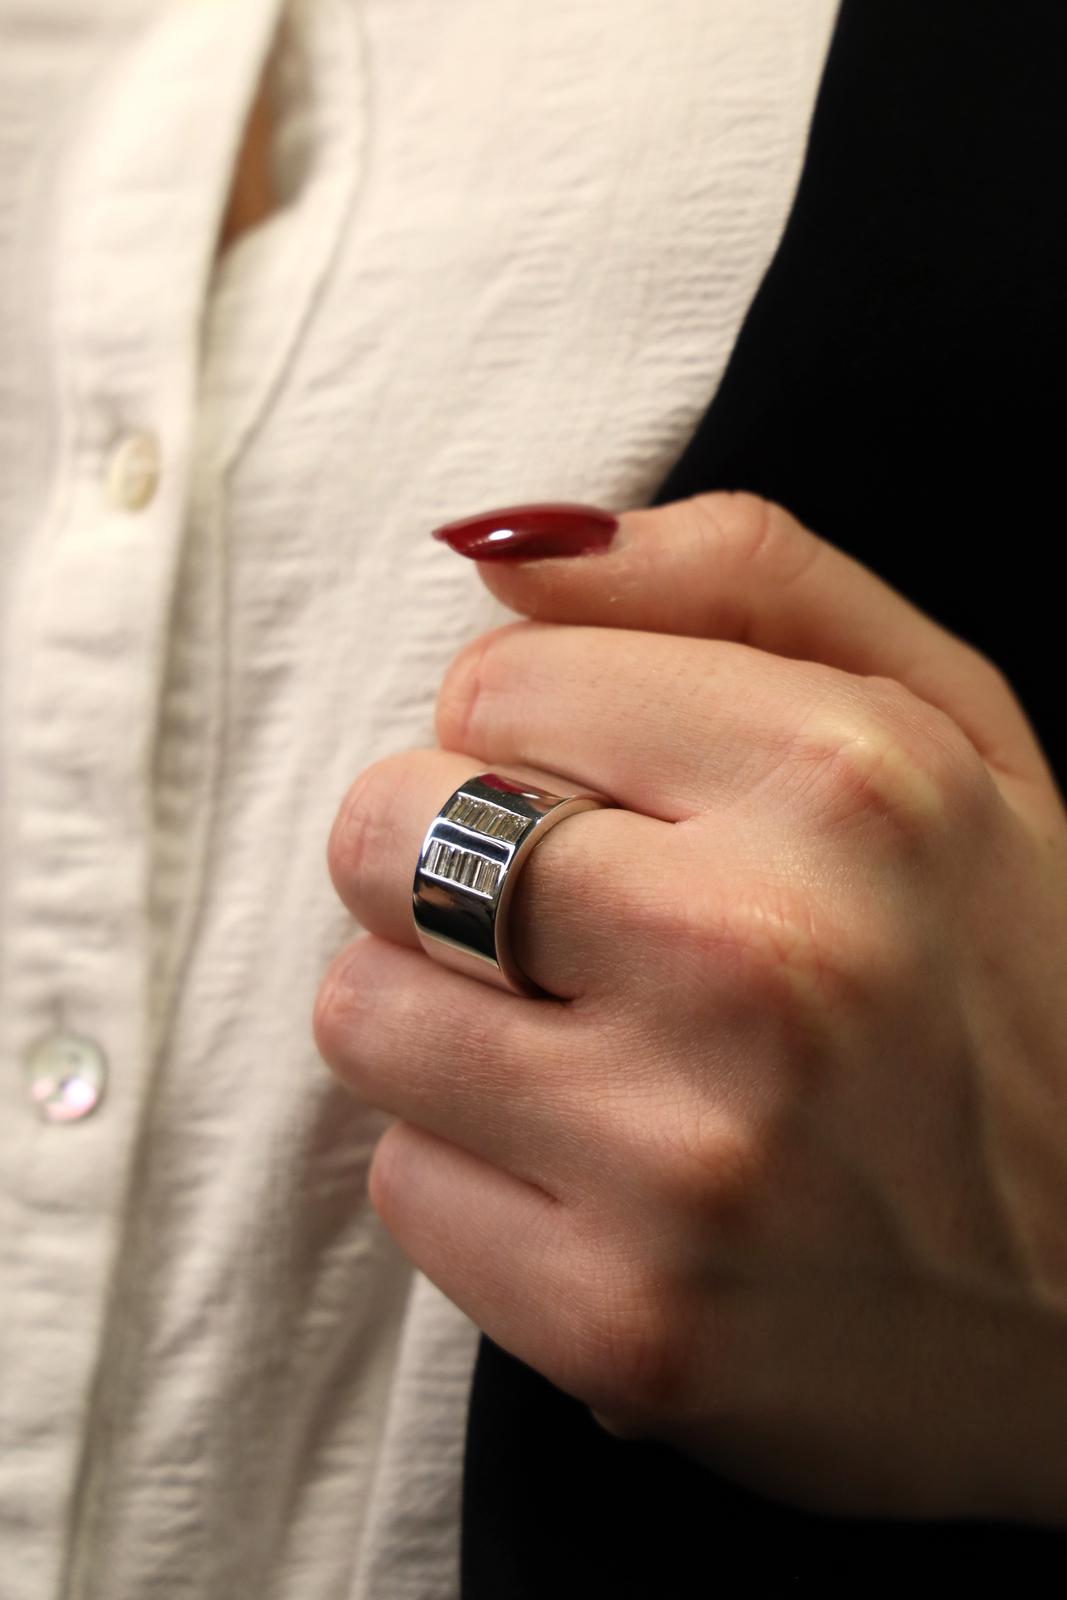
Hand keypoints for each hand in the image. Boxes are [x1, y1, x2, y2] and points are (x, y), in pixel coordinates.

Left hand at [313, 492, 1066, 1524]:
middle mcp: (761, 959)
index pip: (490, 686)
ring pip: (361, 1009)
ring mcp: (687, 1160)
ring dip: (446, 1016)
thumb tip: (503, 543)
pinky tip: (597, 1179)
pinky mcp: (623, 1325)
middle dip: (448, 863)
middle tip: (569, 927)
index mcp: (846, 779)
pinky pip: (402, 1184)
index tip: (611, 808)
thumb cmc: (1016, 981)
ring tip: (582, 1051)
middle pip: (383, 832)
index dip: (535, 743)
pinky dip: (475, 1170)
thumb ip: (743, 576)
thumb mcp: (946, 728)